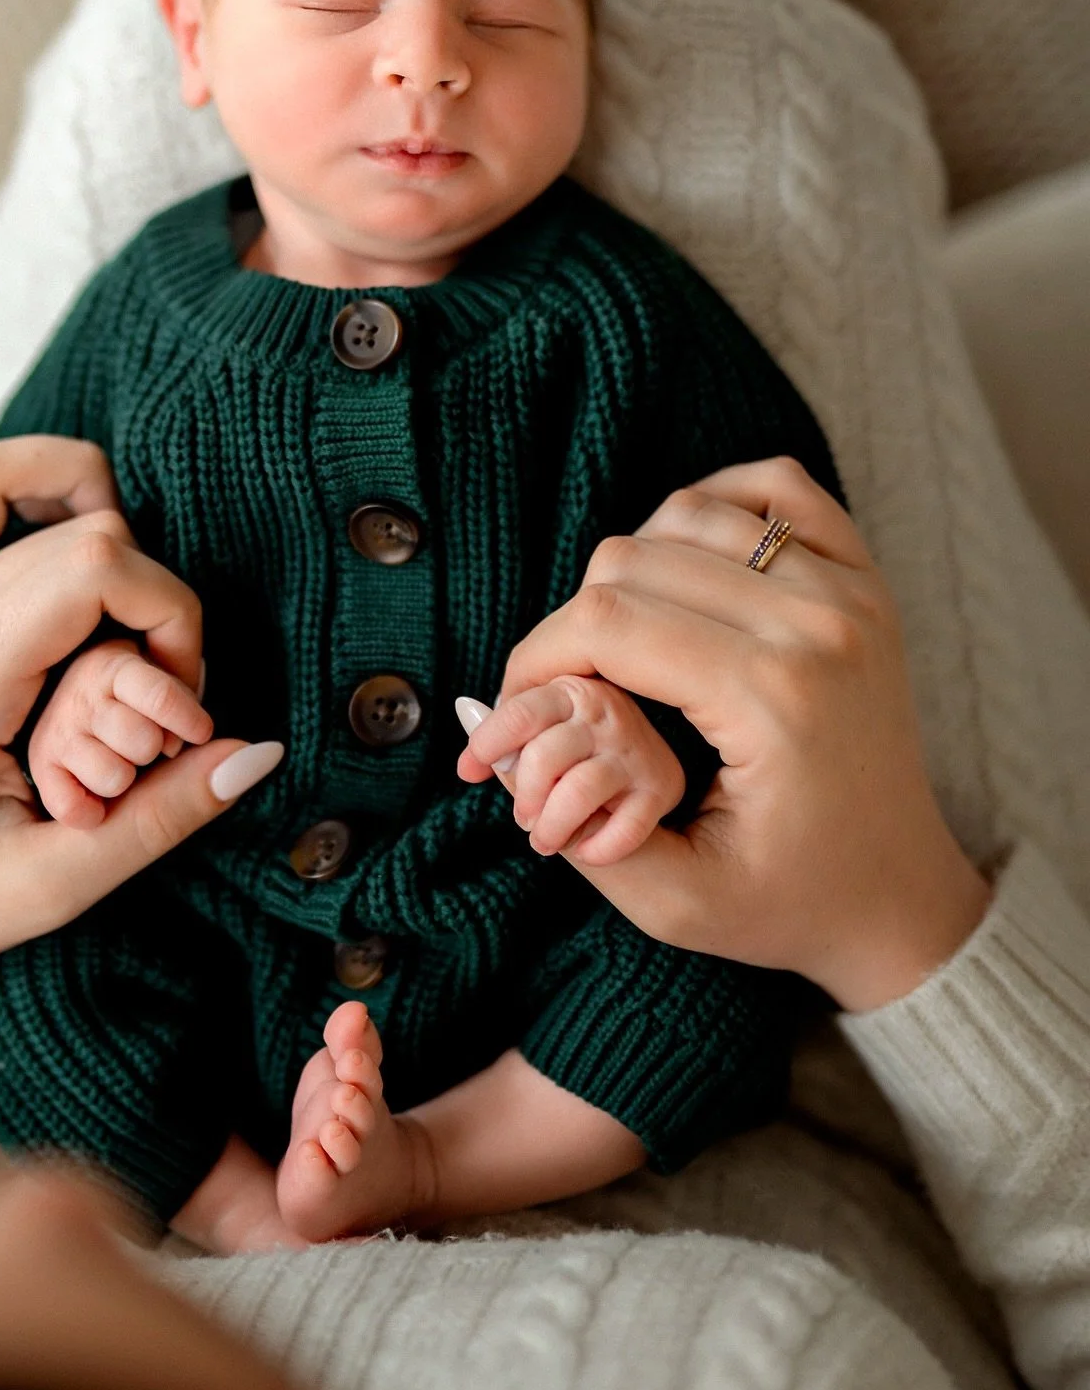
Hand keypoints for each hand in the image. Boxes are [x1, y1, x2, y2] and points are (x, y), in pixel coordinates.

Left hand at [0, 439, 282, 964]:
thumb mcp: (60, 882)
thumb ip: (165, 815)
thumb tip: (257, 750)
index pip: (96, 566)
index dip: (170, 612)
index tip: (179, 691)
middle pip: (80, 529)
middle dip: (151, 593)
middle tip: (157, 680)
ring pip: (6, 472)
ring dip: (83, 502)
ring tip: (118, 585)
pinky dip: (18, 483)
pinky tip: (64, 538)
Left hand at [456, 675, 683, 865]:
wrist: (655, 754)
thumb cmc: (578, 745)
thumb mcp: (540, 728)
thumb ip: (501, 732)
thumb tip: (464, 713)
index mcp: (571, 692)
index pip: (520, 714)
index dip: (487, 745)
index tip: (470, 769)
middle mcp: (607, 715)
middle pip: (544, 757)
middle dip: (524, 797)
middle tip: (523, 817)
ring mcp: (635, 752)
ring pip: (578, 793)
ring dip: (551, 828)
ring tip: (543, 841)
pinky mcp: (659, 789)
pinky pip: (625, 829)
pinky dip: (598, 848)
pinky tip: (586, 851)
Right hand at [459, 457, 990, 1011]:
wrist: (899, 895)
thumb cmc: (788, 903)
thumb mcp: (672, 902)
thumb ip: (570, 831)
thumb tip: (489, 742)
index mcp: (772, 699)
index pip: (607, 621)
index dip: (537, 656)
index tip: (520, 703)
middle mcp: (817, 624)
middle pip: (633, 559)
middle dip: (575, 621)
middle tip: (574, 687)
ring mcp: (848, 590)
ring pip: (686, 513)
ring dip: (634, 565)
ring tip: (628, 638)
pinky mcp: (865, 577)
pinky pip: (772, 485)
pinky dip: (712, 507)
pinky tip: (687, 566)